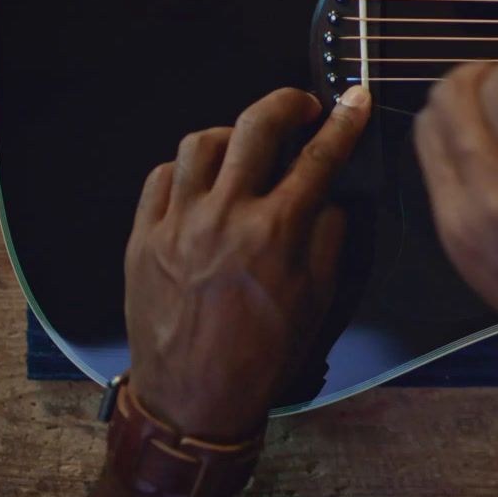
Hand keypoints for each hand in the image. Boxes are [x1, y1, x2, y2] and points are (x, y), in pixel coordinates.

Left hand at [124, 86, 371, 438]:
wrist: (193, 399)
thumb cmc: (264, 356)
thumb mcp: (317, 302)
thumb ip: (327, 240)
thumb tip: (326, 200)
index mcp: (275, 232)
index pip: (318, 158)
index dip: (343, 122)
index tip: (355, 97)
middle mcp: (224, 215)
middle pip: (255, 127)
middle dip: (286, 103)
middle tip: (301, 106)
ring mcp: (177, 222)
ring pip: (200, 143)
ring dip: (231, 134)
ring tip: (246, 148)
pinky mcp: (142, 237)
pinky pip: (160, 177)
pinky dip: (185, 169)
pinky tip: (201, 182)